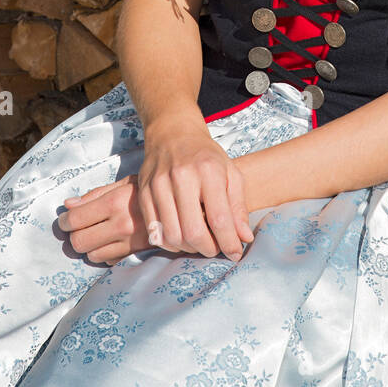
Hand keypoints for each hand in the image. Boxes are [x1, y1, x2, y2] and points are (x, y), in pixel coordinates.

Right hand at [58, 124, 253, 264]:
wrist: (173, 133)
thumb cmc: (206, 156)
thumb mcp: (230, 173)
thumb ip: (238, 207)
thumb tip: (245, 238)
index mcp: (208, 171)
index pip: (218, 218)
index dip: (229, 242)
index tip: (236, 253)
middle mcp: (181, 178)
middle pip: (193, 232)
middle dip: (208, 249)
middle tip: (215, 249)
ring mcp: (158, 185)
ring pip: (172, 235)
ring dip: (188, 249)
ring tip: (199, 243)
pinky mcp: (143, 193)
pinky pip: (154, 231)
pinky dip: (169, 242)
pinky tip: (181, 237)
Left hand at [58, 176, 152, 263]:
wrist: (190, 206)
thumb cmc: (156, 188)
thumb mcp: (127, 182)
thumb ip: (96, 195)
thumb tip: (68, 205)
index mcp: (115, 202)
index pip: (75, 219)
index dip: (64, 221)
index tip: (65, 220)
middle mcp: (121, 225)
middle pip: (79, 242)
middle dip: (74, 236)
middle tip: (78, 228)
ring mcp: (130, 242)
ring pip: (92, 255)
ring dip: (90, 246)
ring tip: (97, 234)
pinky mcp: (138, 254)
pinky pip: (110, 261)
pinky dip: (105, 254)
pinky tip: (113, 242)